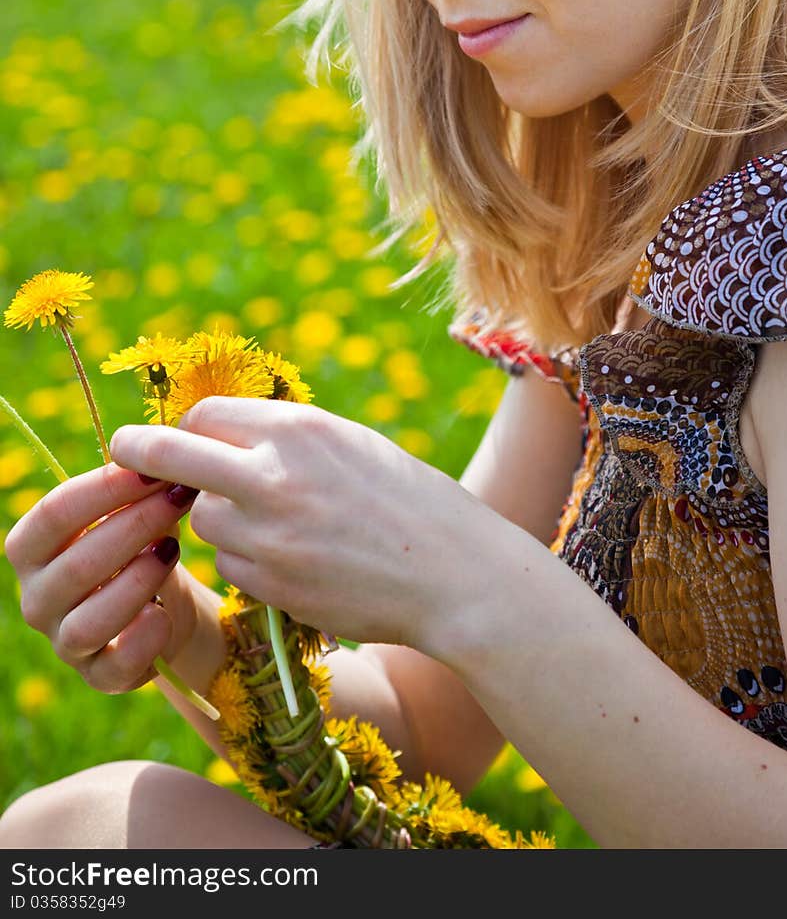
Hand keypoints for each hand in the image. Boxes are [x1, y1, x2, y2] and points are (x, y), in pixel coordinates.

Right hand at [5, 465, 201, 693]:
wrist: (167, 606)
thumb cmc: (143, 544)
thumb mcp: (136, 510)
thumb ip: (137, 487)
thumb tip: (166, 446)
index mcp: (33, 547)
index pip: (52, 514)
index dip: (102, 489)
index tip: (151, 468)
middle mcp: (38, 596)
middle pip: (76, 565)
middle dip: (133, 527)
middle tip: (179, 500)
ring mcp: (64, 640)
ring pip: (87, 621)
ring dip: (135, 583)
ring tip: (172, 552)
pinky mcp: (97, 675)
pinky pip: (111, 668)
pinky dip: (140, 641)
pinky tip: (164, 615)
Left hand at [107, 397, 488, 650]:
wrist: (452, 573)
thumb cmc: (408, 500)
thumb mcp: (349, 444)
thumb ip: (286, 437)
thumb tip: (221, 432)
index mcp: (299, 429)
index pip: (205, 414)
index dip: (190, 425)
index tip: (183, 436)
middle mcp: (273, 475)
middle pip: (171, 454)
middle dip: (138, 452)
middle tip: (120, 449)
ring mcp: (267, 535)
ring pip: (203, 518)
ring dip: (220, 518)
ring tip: (277, 523)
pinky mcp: (269, 585)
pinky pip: (232, 564)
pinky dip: (249, 559)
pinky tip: (297, 559)